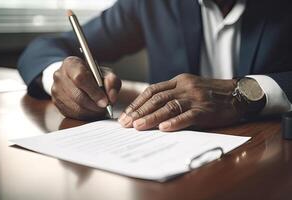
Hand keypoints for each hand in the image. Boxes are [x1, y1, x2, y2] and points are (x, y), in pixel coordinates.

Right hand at [51, 56, 120, 119]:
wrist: (79, 80)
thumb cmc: (94, 76)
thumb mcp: (105, 74)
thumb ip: (112, 82)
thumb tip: (112, 97)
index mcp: (71, 63)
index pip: (80, 78)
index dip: (94, 91)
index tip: (105, 101)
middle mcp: (59, 75)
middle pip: (77, 95)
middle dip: (94, 104)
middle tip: (105, 107)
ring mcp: (55, 90)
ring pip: (75, 107)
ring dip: (91, 111)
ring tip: (100, 109)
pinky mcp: (56, 102)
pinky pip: (71, 114)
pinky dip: (85, 115)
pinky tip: (92, 111)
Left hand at [118, 73, 239, 130]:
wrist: (238, 93)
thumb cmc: (210, 93)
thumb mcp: (189, 87)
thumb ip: (172, 94)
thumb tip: (150, 109)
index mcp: (179, 81)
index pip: (152, 90)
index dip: (137, 102)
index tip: (126, 114)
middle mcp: (185, 87)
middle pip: (157, 98)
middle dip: (139, 111)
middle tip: (125, 123)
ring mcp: (195, 98)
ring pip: (169, 106)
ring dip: (151, 117)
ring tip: (137, 127)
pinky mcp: (206, 110)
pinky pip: (188, 116)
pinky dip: (175, 122)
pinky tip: (163, 128)